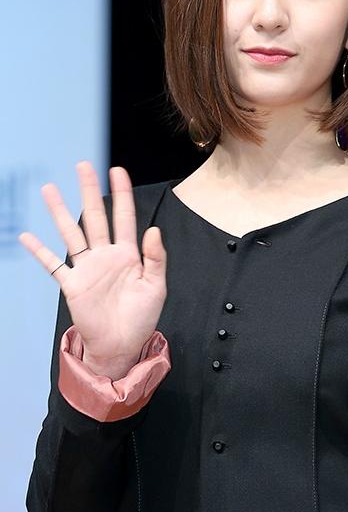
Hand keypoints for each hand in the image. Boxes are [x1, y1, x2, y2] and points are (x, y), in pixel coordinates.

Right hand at [18, 161, 167, 374]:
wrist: (123, 346)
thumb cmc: (142, 317)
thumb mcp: (156, 286)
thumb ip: (156, 258)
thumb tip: (154, 229)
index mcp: (128, 254)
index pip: (125, 217)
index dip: (122, 193)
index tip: (117, 170)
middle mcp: (105, 255)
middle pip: (96, 216)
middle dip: (89, 191)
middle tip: (83, 166)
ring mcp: (87, 268)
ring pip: (71, 233)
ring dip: (60, 212)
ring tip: (49, 189)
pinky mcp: (72, 285)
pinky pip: (53, 265)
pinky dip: (39, 251)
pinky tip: (27, 236)